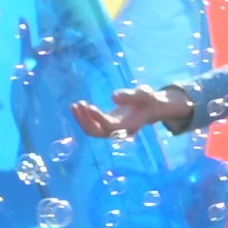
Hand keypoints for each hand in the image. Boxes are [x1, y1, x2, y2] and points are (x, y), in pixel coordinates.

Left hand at [74, 85, 198, 140]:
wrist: (152, 108)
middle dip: (86, 120)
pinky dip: (83, 118)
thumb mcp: (144, 94)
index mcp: (130, 126)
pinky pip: (92, 125)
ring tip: (74, 105)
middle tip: (78, 104)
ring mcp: (113, 129)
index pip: (110, 127)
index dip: (99, 119)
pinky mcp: (107, 124)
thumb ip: (130, 95)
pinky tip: (76, 106)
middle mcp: (120, 131)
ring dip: (82, 120)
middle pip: (98, 133)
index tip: (89, 107)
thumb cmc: (148, 100)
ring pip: (93, 131)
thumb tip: (113, 97)